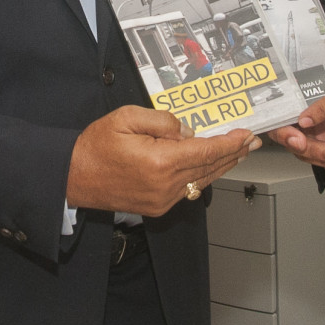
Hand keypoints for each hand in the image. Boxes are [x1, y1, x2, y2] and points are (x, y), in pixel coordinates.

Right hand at [67, 106, 256, 215]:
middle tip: (252, 142)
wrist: (73, 177)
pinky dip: (203, 176)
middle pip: (210, 168)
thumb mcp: (126, 117)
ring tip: (239, 153)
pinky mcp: (158, 206)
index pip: (206, 151)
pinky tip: (210, 166)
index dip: (229, 143)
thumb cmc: (95, 146)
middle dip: (233, 153)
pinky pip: (189, 190)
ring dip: (222, 166)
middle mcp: (166, 185)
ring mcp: (163, 199)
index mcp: (160, 161)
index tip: (246, 134)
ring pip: (203, 181)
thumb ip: (162, 121)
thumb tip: (188, 131)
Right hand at [270, 40, 324, 167]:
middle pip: (291, 140)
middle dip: (307, 148)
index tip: (298, 135)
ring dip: (320, 156)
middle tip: (322, 150)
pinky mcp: (317, 141)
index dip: (286, 131)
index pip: (279, 119)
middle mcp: (294, 116)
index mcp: (292, 99)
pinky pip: (316, 155)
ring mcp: (305, 131)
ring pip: (304, 151)